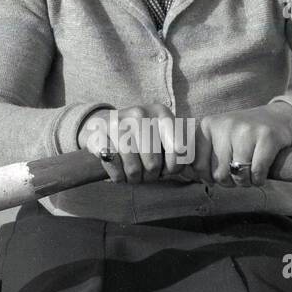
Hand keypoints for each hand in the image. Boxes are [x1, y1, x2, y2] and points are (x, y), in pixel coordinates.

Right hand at [77, 103, 194, 183]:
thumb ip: (179, 148)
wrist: (104, 125)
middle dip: (150, 176)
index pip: (178, 150)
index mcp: (161, 113)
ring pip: (133, 169)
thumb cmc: (142, 138)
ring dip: (134, 178)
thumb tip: (192, 166)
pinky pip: (114, 169)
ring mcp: (118, 123)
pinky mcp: (99, 135)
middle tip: (146, 173)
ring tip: (133, 173)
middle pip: (153, 164)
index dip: (173, 168)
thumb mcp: (163, 136)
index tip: (167, 169)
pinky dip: (118, 177)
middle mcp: (140, 114)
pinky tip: (119, 171)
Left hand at [189, 102, 291, 187]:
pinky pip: (257, 173)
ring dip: (246, 182)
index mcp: (207, 126)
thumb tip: (190, 177)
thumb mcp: (218, 138)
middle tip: (238, 172)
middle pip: (219, 174)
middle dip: (230, 181)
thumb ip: (202, 156)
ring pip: (238, 176)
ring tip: (250, 172)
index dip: (209, 177)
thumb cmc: (243, 136)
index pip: (198, 166)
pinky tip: (261, 172)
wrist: (277, 118)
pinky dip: (259, 179)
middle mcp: (225, 125)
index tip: (220, 171)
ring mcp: (246, 130)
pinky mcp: (267, 137)